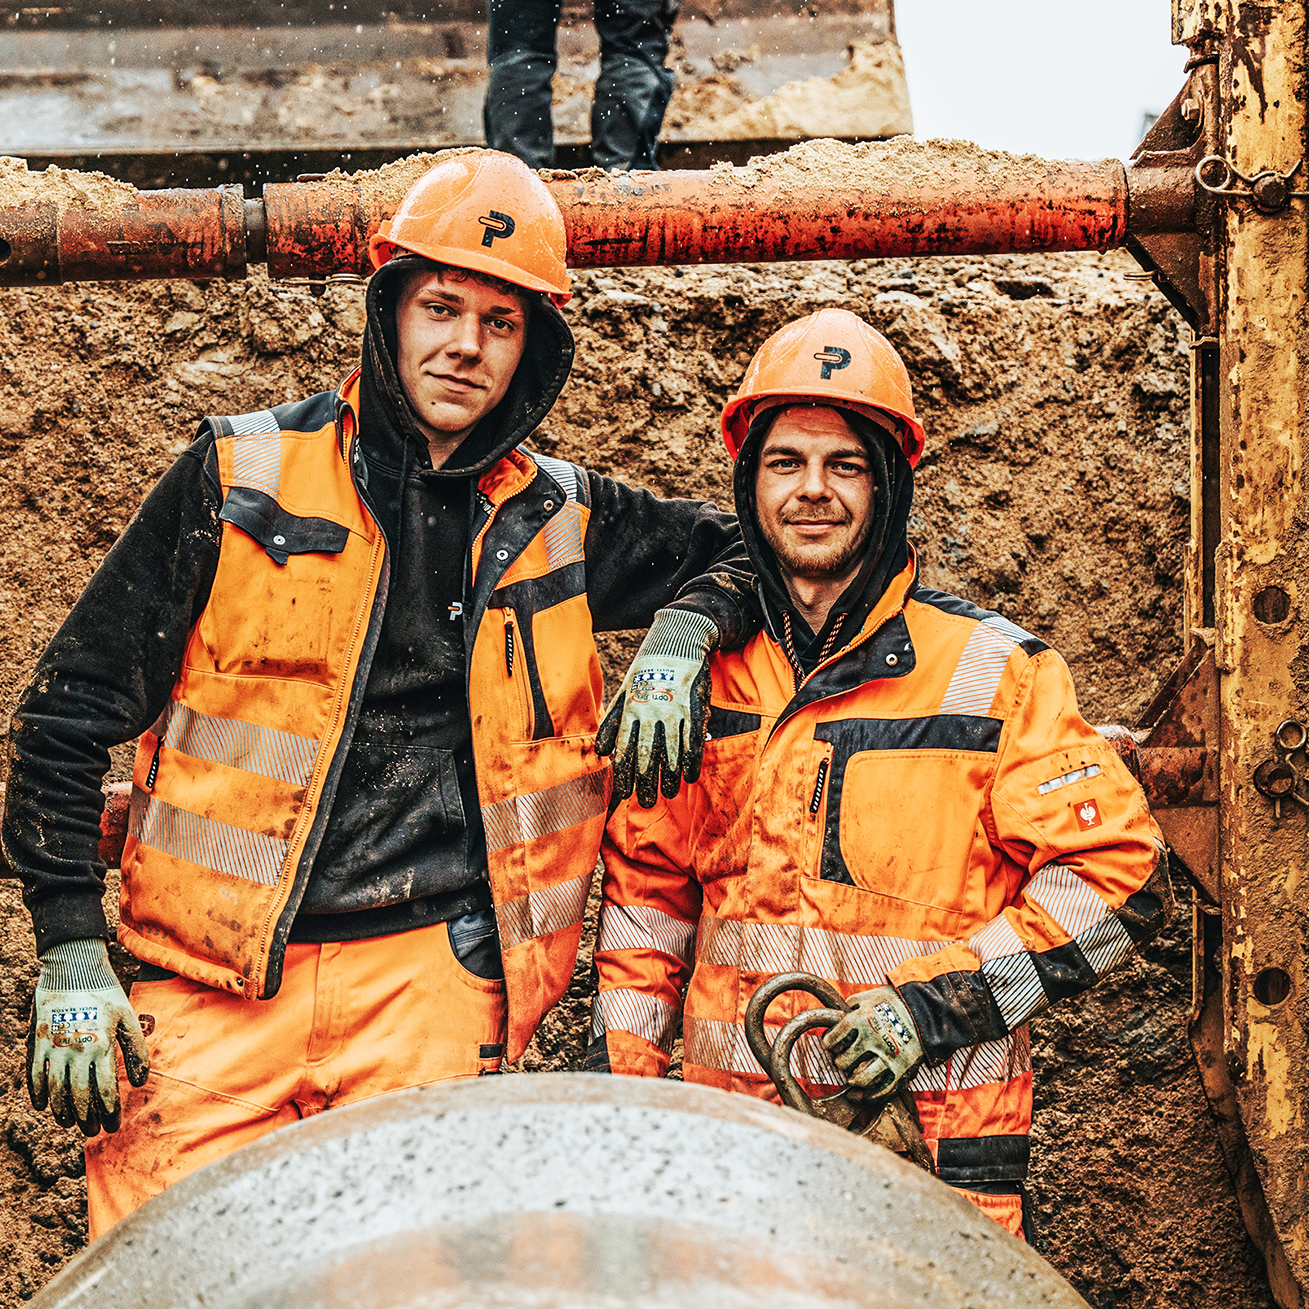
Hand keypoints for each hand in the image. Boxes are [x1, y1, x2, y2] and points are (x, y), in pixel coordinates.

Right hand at [28, 938, 150, 1136]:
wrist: (74, 968)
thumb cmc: (106, 994)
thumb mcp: (128, 1017)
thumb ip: (136, 1050)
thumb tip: (141, 1082)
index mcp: (102, 1044)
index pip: (105, 1089)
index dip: (109, 1111)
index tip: (113, 1125)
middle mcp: (76, 1050)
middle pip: (79, 1095)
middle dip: (87, 1117)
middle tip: (93, 1131)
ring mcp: (54, 1047)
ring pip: (55, 1090)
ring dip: (62, 1110)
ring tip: (70, 1123)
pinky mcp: (38, 1041)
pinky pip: (34, 1074)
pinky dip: (38, 1093)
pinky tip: (44, 1105)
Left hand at [596, 608, 717, 808]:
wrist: (676, 643)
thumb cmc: (646, 670)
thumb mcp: (624, 692)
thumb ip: (613, 722)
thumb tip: (602, 751)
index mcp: (631, 709)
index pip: (625, 748)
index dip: (623, 773)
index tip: (623, 794)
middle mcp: (651, 712)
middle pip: (647, 754)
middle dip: (646, 781)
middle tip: (647, 802)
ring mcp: (674, 711)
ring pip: (671, 750)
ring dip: (669, 776)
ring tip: (668, 794)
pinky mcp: (694, 708)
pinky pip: (693, 739)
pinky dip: (691, 760)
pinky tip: (689, 776)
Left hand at [822, 986, 923, 1102]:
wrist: (926, 1008)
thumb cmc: (893, 1001)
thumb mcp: (867, 996)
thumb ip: (849, 1007)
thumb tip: (836, 1019)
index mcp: (859, 1019)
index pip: (832, 1040)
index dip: (829, 1044)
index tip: (833, 1045)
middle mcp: (871, 1039)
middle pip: (843, 1062)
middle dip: (840, 1062)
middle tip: (844, 1060)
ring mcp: (888, 1056)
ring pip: (860, 1079)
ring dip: (853, 1079)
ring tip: (853, 1076)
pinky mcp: (903, 1069)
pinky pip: (883, 1091)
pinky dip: (871, 1096)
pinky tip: (864, 1095)